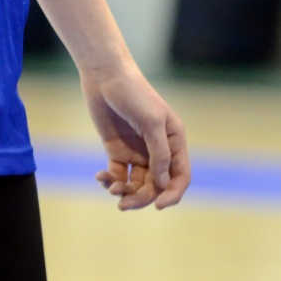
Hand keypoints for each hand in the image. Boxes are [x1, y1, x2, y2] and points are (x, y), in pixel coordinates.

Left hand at [81, 66, 190, 210]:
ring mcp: (137, 151)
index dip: (172, 194)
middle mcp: (157, 150)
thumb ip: (159, 153)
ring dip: (125, 192)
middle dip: (142, 198)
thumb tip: (162, 184)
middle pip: (156, 185)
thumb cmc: (133, 92)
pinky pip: (119, 175)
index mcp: (174, 141)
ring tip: (111, 188)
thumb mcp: (151, 121)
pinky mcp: (117, 151)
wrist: (104, 76)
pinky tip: (101, 177)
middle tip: (124, 203)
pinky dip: (111, 181)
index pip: (180, 176)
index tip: (158, 205)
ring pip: (137, 184)